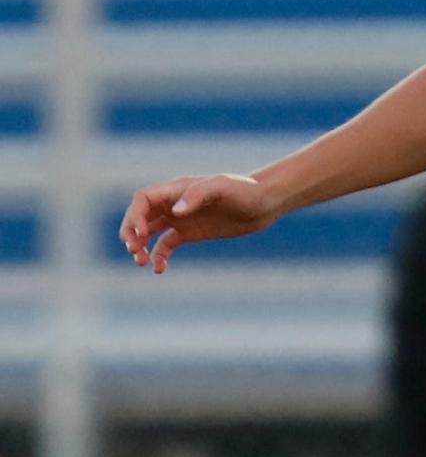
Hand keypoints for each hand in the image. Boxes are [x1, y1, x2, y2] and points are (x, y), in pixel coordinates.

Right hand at [119, 174, 275, 272]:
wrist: (264, 203)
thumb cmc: (245, 190)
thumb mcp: (223, 188)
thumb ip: (198, 195)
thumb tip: (174, 212)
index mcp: (176, 189)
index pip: (143, 199)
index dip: (135, 216)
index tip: (141, 235)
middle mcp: (174, 203)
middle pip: (139, 215)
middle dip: (130, 232)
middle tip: (134, 251)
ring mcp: (180, 218)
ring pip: (148, 232)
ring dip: (139, 246)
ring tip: (141, 262)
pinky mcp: (189, 233)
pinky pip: (165, 245)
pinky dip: (158, 257)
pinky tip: (160, 269)